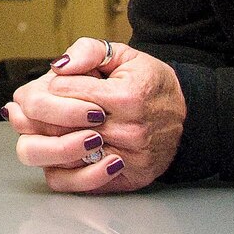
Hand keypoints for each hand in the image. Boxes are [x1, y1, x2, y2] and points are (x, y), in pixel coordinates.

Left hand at [6, 37, 185, 192]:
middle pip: (59, 125)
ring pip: (64, 155)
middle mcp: (129, 131)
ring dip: (51, 141)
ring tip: (57, 129)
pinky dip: (63, 169)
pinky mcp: (128, 178)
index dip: (55, 85)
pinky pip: (78, 182)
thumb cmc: (150, 83)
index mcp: (126, 97)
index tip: (62, 85)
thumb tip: (59, 66)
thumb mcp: (124, 55)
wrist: (187, 114)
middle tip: (48, 108)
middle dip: (45, 113)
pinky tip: (66, 154)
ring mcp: (128, 158)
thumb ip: (89, 51)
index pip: (62, 90)